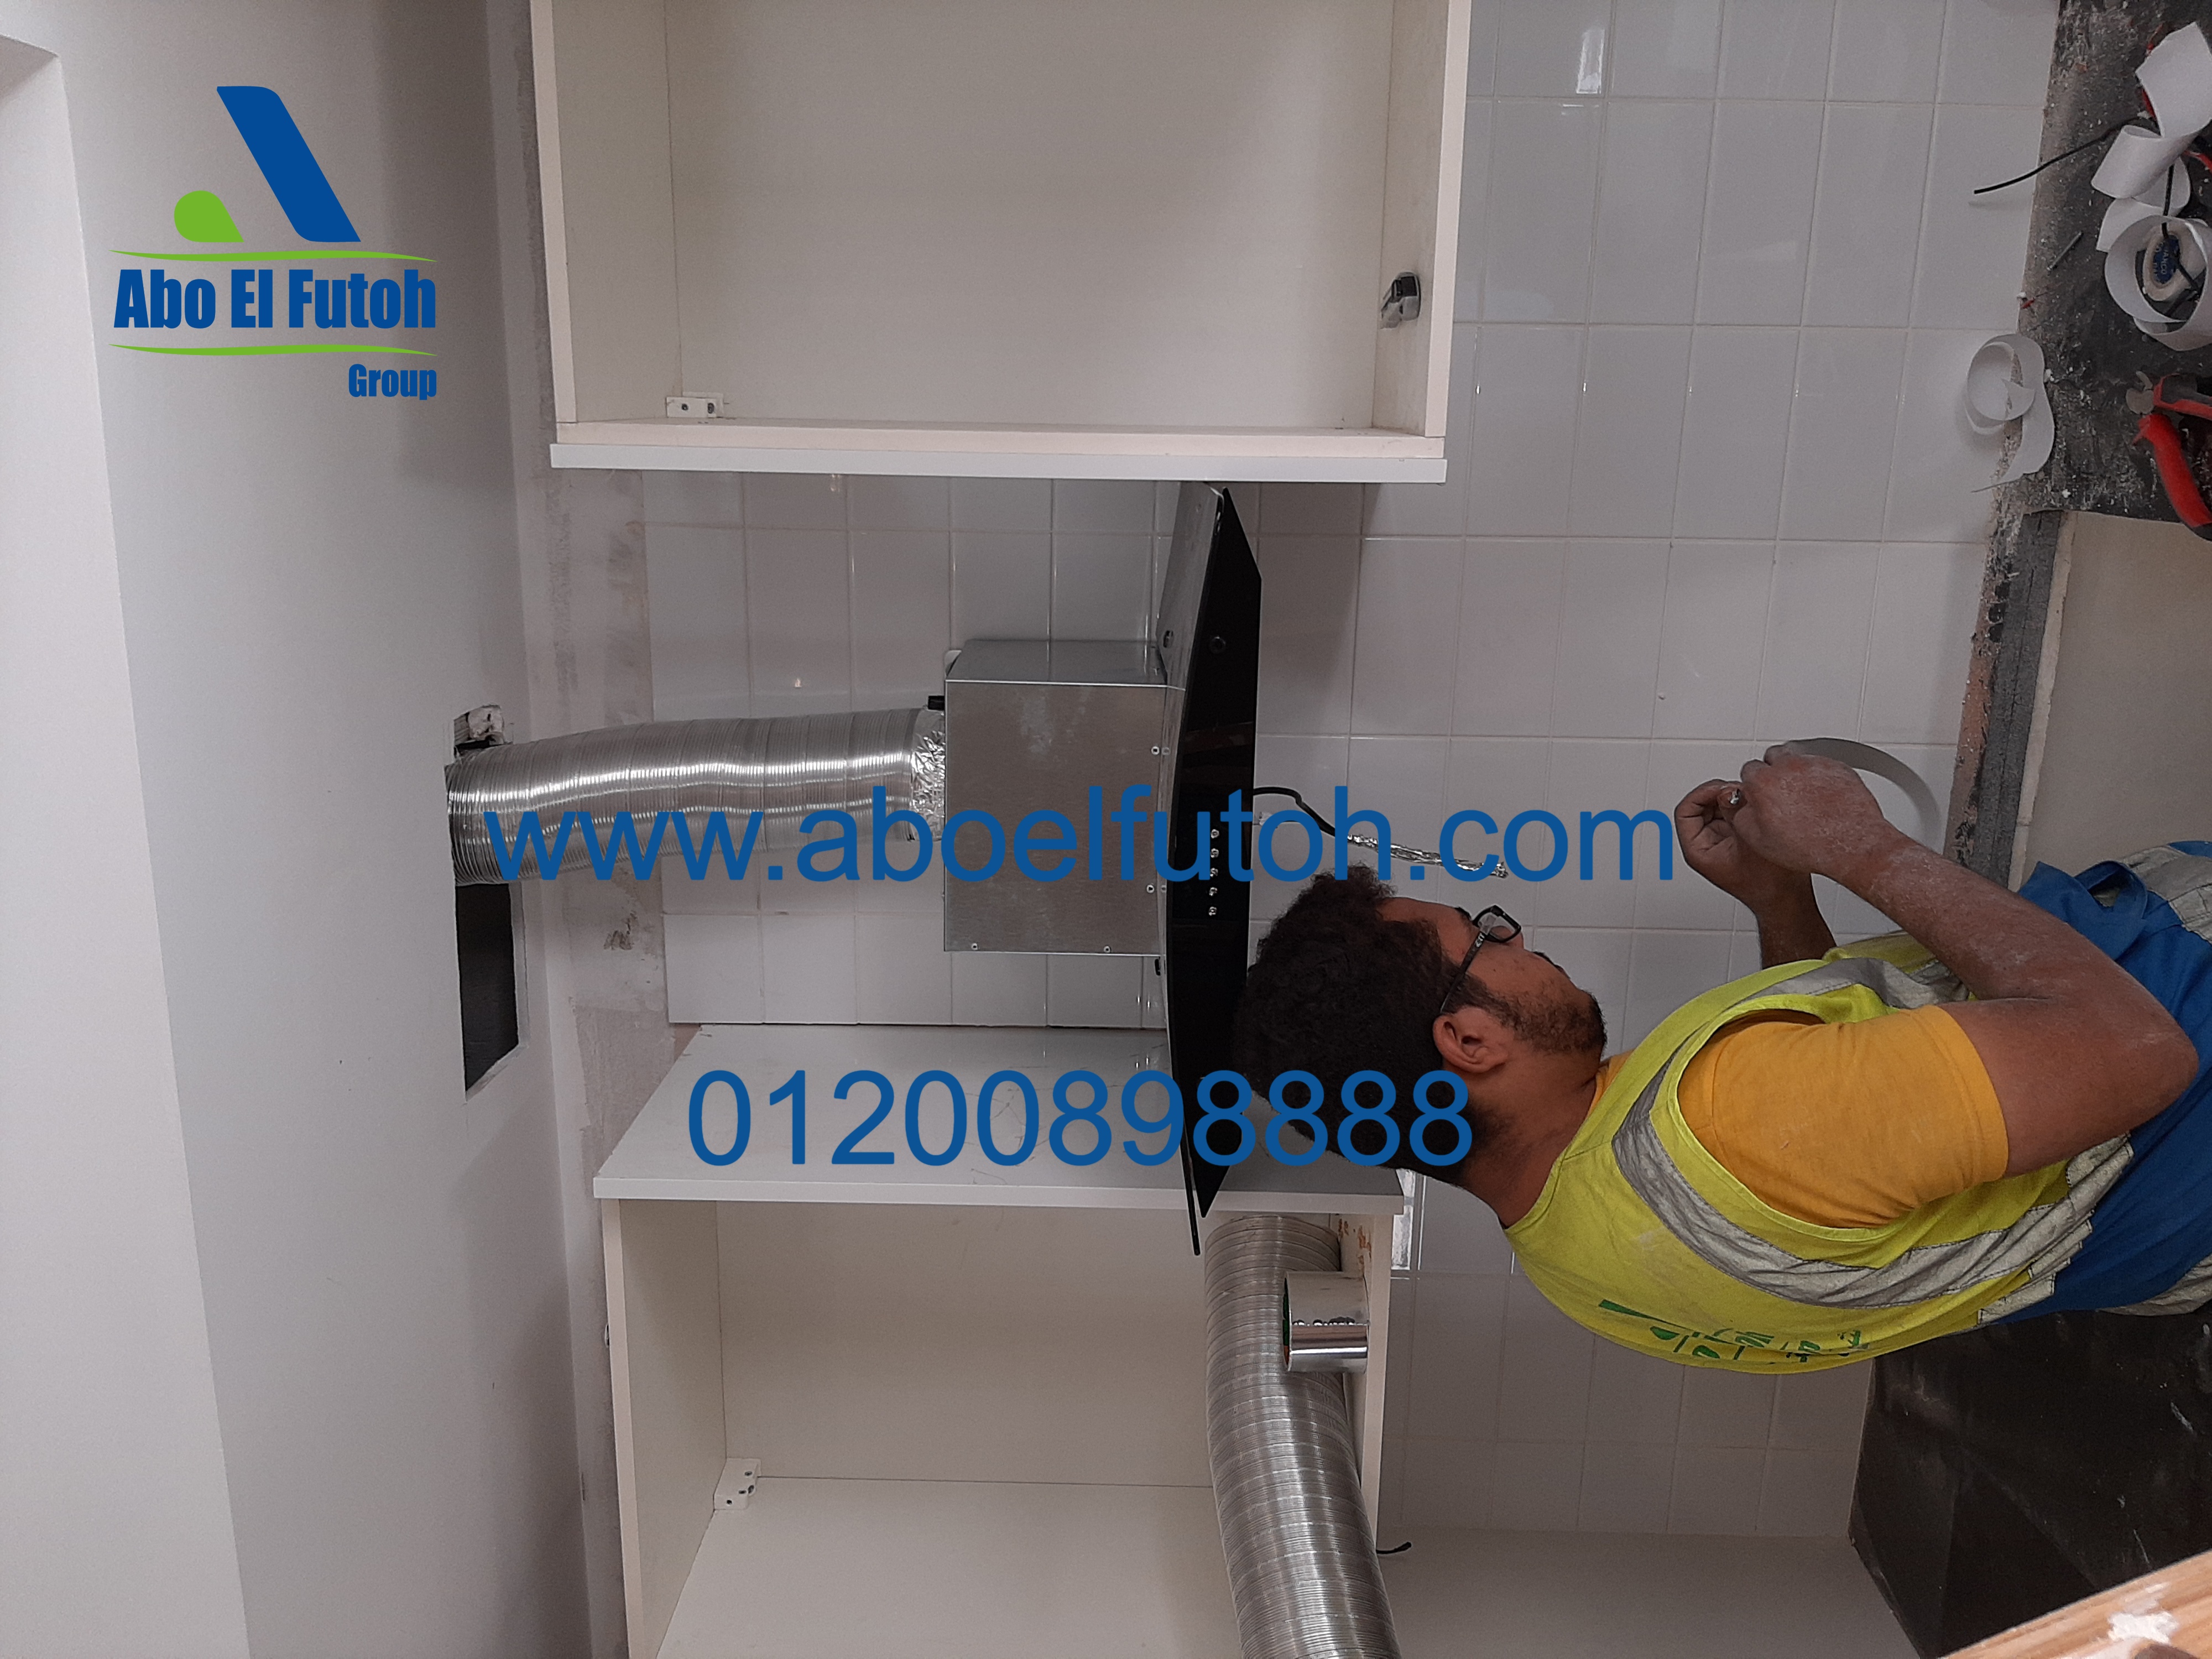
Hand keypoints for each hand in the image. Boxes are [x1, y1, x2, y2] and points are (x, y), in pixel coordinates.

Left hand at [1673, 778, 1810, 910]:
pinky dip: (1743, 805)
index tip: (1723, 789)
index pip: (1685, 812)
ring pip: (1717, 806)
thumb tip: (1726, 790)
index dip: (1702, 794)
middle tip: (1742, 791)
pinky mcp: (1735, 836)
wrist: (1788, 899)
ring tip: (1754, 800)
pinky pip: (1733, 812)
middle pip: (1700, 805)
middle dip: (1720, 793)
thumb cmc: (1770, 884)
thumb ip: (1735, 814)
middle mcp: (1706, 844)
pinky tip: (1759, 807)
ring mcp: (1721, 839)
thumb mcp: (1751, 842)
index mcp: (1698, 851)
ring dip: (1733, 797)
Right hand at [1731, 745, 1910, 880]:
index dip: (1753, 785)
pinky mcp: (1837, 766)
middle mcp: (1788, 766)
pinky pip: (1823, 765)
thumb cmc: (1810, 844)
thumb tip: (1744, 808)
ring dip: (1796, 772)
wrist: (1852, 845)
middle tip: (1780, 794)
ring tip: (1803, 797)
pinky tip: (1823, 798)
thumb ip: (1742, 817)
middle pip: (1773, 757)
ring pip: (1798, 758)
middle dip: (1774, 772)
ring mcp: (1815, 764)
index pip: (1749, 770)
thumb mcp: (1759, 841)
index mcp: (1764, 781)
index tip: (1760, 796)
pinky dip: (1820, 777)